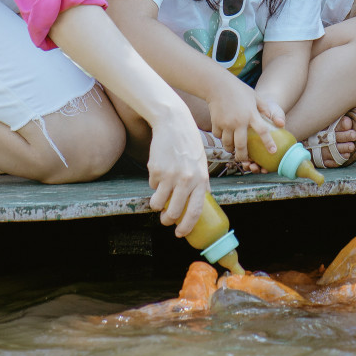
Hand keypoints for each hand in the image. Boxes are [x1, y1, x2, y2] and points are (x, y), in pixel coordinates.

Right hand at [146, 113, 209, 238]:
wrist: (173, 123)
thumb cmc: (189, 143)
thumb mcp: (202, 162)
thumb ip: (201, 182)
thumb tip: (203, 200)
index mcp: (201, 179)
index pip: (195, 211)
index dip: (187, 226)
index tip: (181, 233)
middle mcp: (186, 179)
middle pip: (173, 212)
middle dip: (167, 220)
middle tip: (165, 220)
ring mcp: (169, 175)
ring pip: (157, 203)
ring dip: (156, 205)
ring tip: (158, 200)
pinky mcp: (155, 170)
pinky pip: (152, 186)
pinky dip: (154, 184)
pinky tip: (160, 171)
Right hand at [205, 76, 279, 163]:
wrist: (218, 85)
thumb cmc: (239, 90)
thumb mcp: (255, 97)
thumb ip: (265, 109)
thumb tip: (277, 121)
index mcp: (251, 114)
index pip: (262, 131)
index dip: (268, 142)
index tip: (272, 151)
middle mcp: (239, 121)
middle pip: (241, 145)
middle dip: (243, 156)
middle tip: (246, 160)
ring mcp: (226, 123)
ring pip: (228, 144)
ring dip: (231, 149)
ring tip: (233, 150)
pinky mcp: (216, 123)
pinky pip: (219, 136)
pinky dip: (221, 138)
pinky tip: (224, 136)